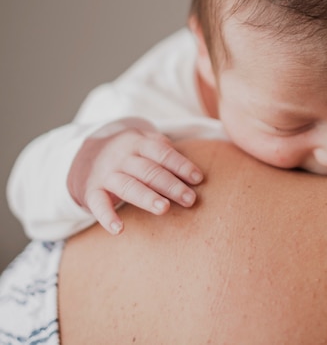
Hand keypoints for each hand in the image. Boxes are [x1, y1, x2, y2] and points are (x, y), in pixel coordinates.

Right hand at [67, 118, 203, 234]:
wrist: (83, 154)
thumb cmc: (127, 153)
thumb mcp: (143, 142)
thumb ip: (164, 149)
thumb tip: (191, 167)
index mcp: (138, 143)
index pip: (162, 153)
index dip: (181, 165)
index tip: (198, 178)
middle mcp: (122, 157)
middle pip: (149, 170)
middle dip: (171, 185)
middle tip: (190, 199)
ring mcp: (106, 174)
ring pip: (128, 185)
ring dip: (146, 197)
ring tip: (164, 209)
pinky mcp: (92, 191)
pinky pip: (98, 205)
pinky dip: (107, 217)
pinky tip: (119, 230)